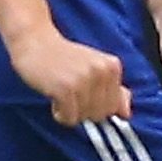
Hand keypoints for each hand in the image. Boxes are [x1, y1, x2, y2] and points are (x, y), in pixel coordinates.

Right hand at [11, 29, 129, 128]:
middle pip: (100, 115)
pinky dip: (59, 113)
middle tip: (70, 90)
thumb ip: (114, 90)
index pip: (114, 107)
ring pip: (84, 118)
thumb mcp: (95, 68)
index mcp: (112, 67)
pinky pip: (69, 118)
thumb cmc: (63, 57)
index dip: (96, 105)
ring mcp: (84, 80)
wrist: (35, 41)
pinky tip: (54, 95)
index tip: (83, 92)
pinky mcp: (66, 89)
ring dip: (70, 110)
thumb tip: (126, 114)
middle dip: (84, 110)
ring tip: (61, 90)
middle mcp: (102, 72)